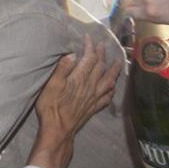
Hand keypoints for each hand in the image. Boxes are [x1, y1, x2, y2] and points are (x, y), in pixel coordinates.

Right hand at [28, 34, 121, 167]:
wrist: (58, 130)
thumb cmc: (51, 107)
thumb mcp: (51, 86)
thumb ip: (62, 69)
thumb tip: (72, 54)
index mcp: (79, 78)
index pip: (88, 58)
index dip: (89, 46)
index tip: (88, 37)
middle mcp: (90, 86)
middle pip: (99, 66)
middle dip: (101, 53)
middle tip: (102, 44)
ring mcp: (94, 98)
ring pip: (108, 80)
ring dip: (113, 70)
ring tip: (118, 62)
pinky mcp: (94, 108)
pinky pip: (107, 97)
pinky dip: (111, 90)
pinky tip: (112, 88)